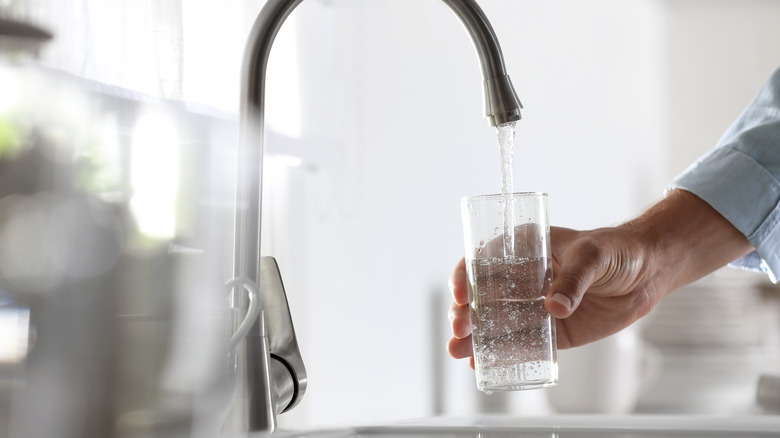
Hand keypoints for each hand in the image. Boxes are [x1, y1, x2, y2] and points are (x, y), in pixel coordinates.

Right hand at [447, 190, 752, 365]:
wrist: (648, 273)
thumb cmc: (618, 250)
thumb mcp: (593, 255)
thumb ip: (574, 280)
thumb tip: (553, 307)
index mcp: (525, 248)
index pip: (484, 259)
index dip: (465, 275)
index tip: (458, 293)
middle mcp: (523, 277)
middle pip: (483, 295)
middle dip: (465, 312)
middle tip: (459, 329)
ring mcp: (535, 304)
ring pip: (497, 322)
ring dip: (475, 337)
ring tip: (459, 351)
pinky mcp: (552, 330)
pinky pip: (524, 343)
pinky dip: (503, 353)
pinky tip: (483, 364)